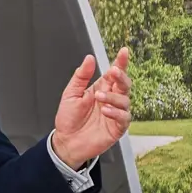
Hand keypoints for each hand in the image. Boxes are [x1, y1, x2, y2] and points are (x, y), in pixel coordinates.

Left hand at [53, 47, 132, 168]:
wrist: (66, 141)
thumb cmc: (68, 118)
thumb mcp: (70, 94)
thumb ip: (81, 76)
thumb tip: (89, 58)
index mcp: (101, 89)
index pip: (114, 74)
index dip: (120, 62)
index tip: (123, 52)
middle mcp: (110, 99)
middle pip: (124, 84)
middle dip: (121, 76)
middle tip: (113, 72)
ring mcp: (115, 113)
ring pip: (125, 100)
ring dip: (113, 97)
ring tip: (99, 97)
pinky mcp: (117, 127)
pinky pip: (124, 118)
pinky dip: (116, 112)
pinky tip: (105, 111)